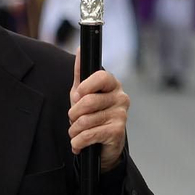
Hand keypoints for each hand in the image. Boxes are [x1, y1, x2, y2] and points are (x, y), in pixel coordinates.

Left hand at [70, 53, 130, 171]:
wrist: (103, 145)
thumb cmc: (93, 115)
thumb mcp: (82, 93)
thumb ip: (80, 72)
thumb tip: (80, 49)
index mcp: (113, 85)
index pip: (101, 77)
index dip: (85, 86)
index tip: (77, 95)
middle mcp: (121, 98)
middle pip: (88, 101)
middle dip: (73, 114)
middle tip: (73, 119)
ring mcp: (121, 115)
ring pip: (85, 120)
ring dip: (74, 131)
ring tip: (75, 133)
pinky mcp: (118, 132)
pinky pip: (88, 135)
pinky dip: (77, 142)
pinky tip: (78, 144)